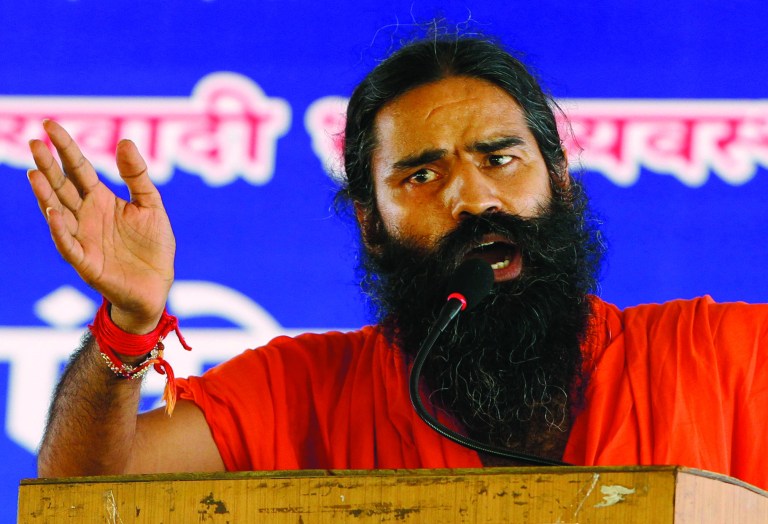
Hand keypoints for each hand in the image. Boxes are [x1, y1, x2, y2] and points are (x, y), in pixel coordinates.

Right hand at [28, 120, 174, 333]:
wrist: (158, 285)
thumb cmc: (153, 245)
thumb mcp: (150, 204)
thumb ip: (137, 176)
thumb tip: (124, 141)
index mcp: (101, 200)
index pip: (78, 168)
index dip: (65, 147)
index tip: (49, 124)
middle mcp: (86, 216)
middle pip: (62, 187)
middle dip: (49, 166)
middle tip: (35, 143)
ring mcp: (83, 238)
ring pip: (58, 213)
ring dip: (46, 195)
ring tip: (35, 173)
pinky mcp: (86, 262)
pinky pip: (68, 245)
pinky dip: (59, 230)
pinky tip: (53, 213)